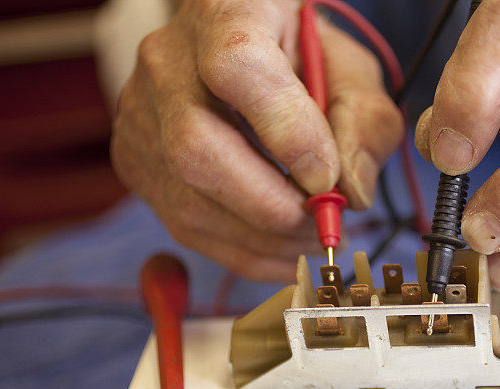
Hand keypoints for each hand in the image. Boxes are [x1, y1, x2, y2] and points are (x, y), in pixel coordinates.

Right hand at [111, 0, 401, 281]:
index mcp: (225, 14)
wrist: (236, 48)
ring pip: (187, 201)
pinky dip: (243, 253)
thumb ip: (364, 123)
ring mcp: (139, 115)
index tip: (325, 176)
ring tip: (311, 241)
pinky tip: (282, 253)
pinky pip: (184, 227)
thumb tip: (351, 194)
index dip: (286, 132)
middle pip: (196, 148)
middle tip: (323, 226)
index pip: (237, 67)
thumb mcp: (349, 71)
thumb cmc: (298, 56)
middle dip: (270, 207)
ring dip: (263, 241)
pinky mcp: (135, 162)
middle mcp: (166, 62)